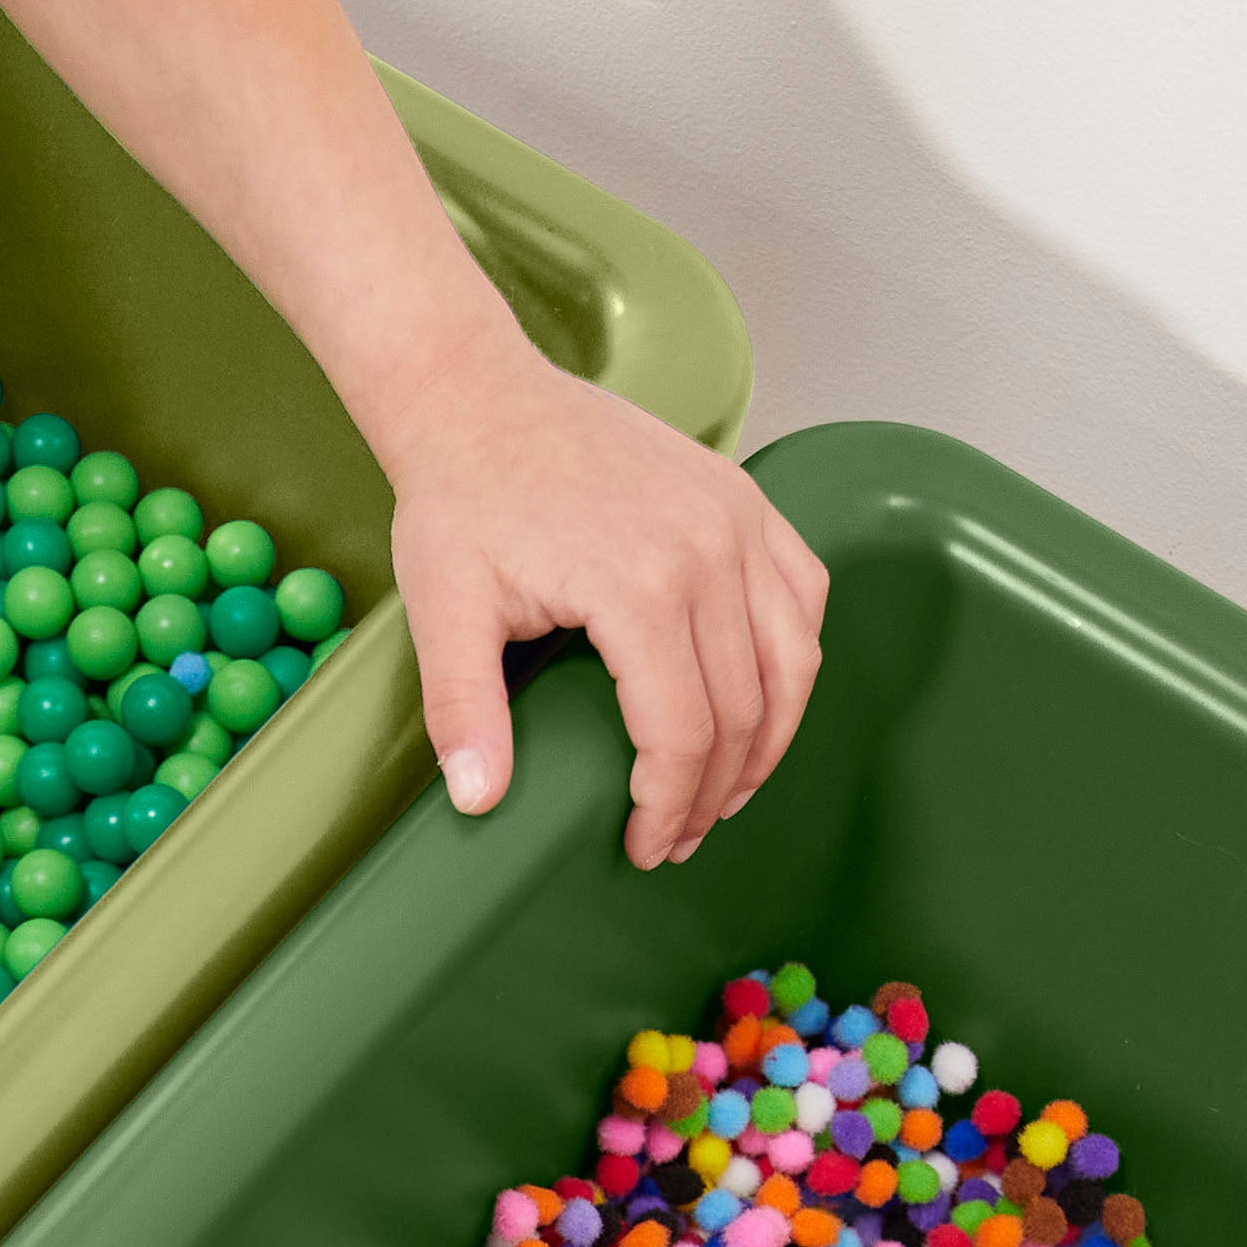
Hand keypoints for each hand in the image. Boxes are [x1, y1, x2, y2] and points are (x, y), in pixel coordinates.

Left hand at [376, 342, 827, 870]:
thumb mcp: (444, 613)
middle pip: (743, 708)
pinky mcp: (745, 499)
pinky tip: (762, 702)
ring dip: (768, 739)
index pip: (683, 732)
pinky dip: (794, 659)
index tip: (644, 846)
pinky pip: (802, 593)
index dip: (668, 805)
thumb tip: (477, 800)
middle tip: (677, 837)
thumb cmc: (464, 501)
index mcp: (639, 587)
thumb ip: (464, 711)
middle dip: (714, 791)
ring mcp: (736, 519)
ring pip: (791, 658)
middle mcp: (708, 550)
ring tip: (726, 791)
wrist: (483, 400)